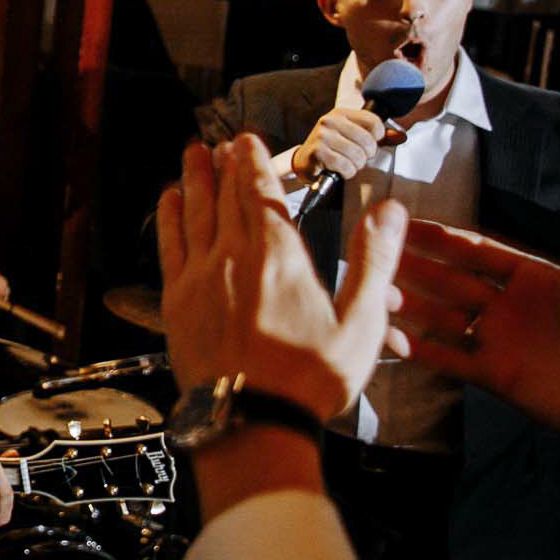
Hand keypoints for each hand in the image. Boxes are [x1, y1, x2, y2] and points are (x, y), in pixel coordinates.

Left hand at [157, 136, 405, 420]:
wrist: (252, 420)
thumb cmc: (311, 378)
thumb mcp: (362, 322)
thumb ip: (374, 260)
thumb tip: (391, 210)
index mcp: (280, 257)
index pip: (261, 194)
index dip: (253, 162)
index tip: (246, 139)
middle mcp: (234, 257)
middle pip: (227, 197)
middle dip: (225, 165)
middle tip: (219, 141)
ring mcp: (200, 278)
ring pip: (195, 214)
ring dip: (194, 180)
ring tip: (192, 155)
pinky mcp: (177, 301)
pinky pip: (169, 246)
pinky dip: (169, 218)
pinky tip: (168, 202)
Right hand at [290, 105, 395, 186]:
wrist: (306, 162)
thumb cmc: (334, 149)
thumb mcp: (354, 137)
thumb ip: (378, 136)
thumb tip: (401, 137)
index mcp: (341, 113)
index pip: (374, 123)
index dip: (377, 139)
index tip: (366, 145)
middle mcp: (329, 121)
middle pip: (367, 141)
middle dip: (366, 155)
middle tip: (356, 158)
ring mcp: (321, 136)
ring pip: (357, 155)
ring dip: (356, 165)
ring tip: (347, 164)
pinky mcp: (317, 152)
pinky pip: (345, 165)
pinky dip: (347, 172)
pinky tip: (340, 170)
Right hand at [391, 174, 559, 451]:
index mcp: (537, 280)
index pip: (478, 252)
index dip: (441, 237)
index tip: (405, 223)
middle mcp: (512, 308)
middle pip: (451, 281)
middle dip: (413, 266)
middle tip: (374, 253)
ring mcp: (502, 342)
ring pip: (443, 318)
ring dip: (409, 304)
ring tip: (374, 291)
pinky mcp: (497, 377)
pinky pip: (449, 360)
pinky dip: (420, 351)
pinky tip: (390, 337)